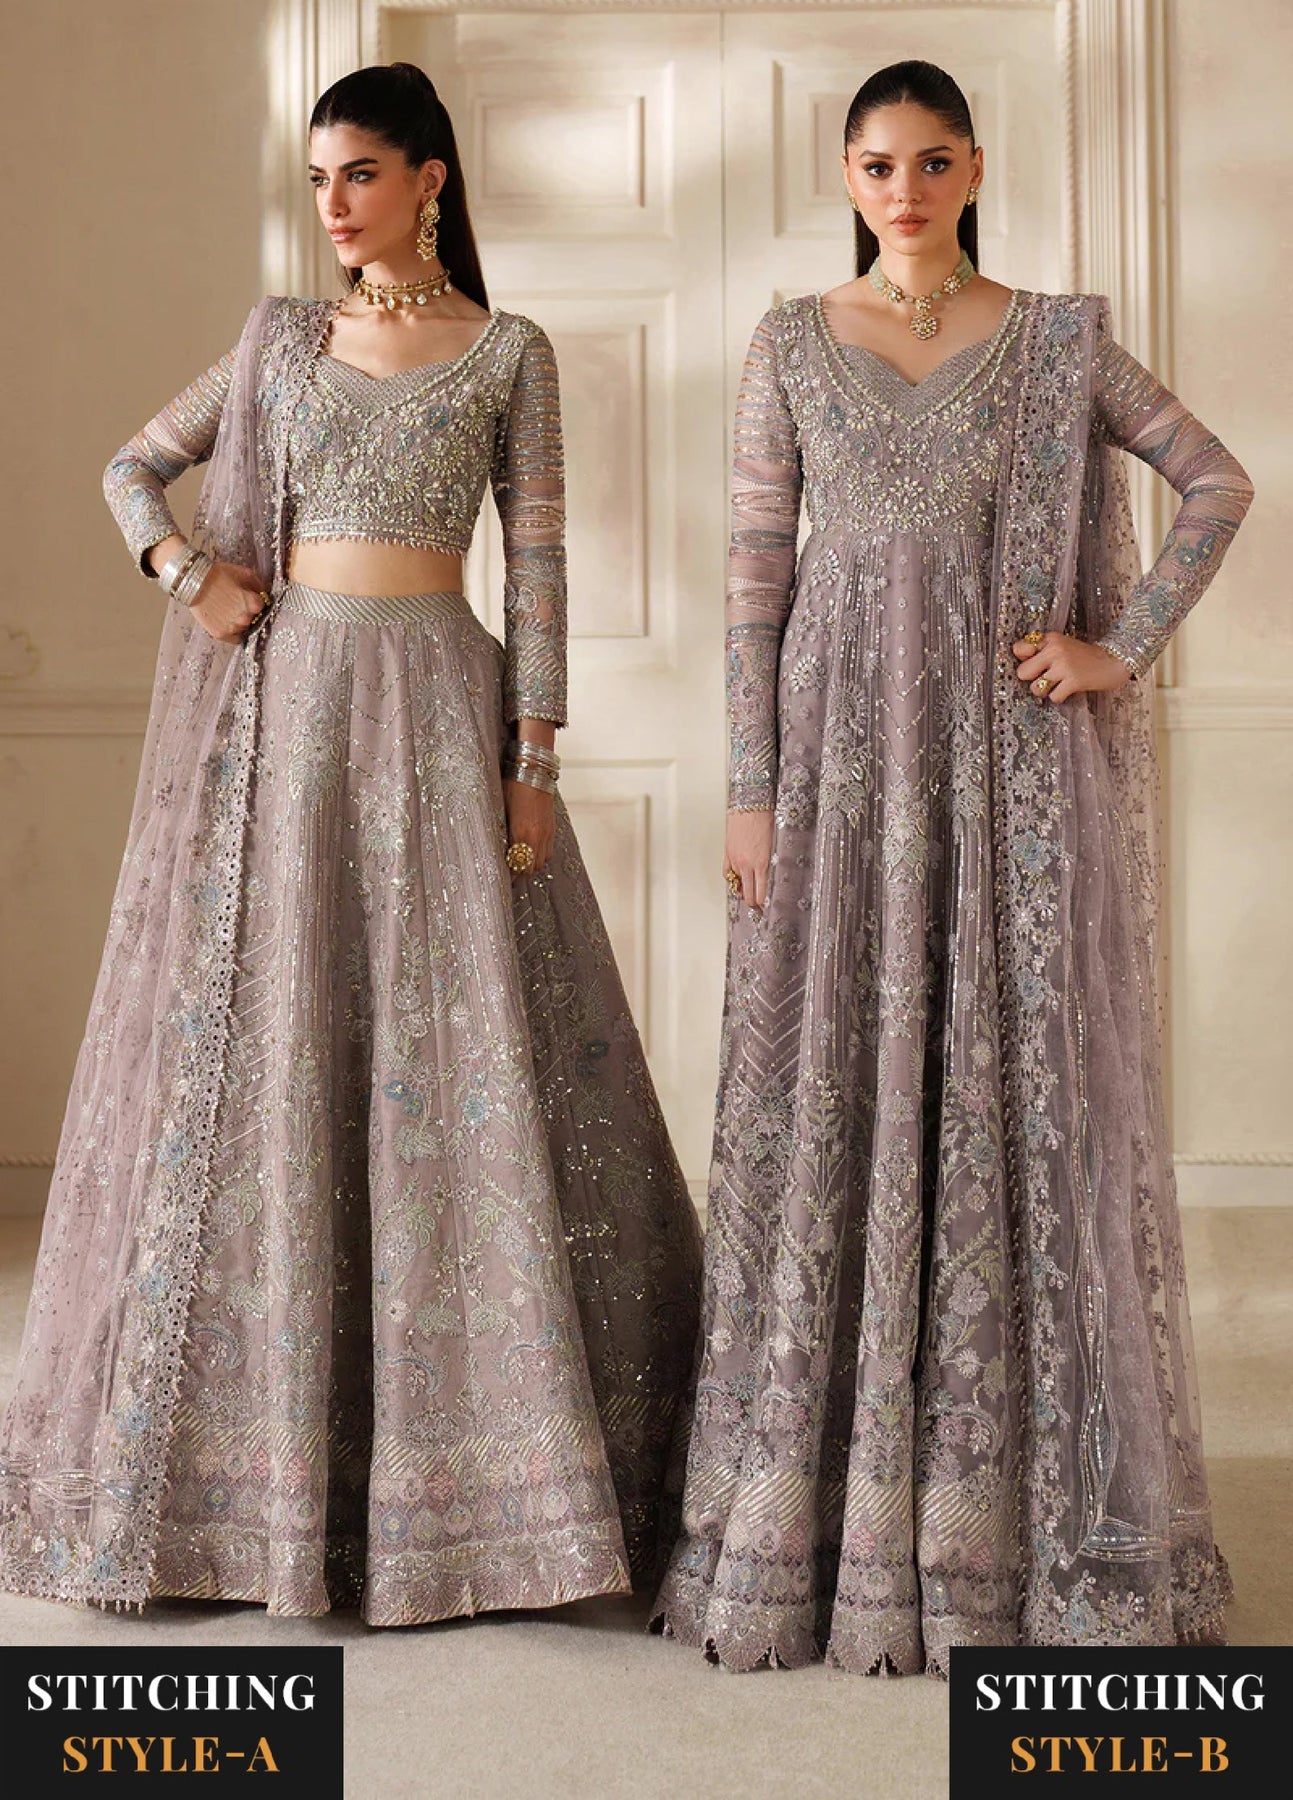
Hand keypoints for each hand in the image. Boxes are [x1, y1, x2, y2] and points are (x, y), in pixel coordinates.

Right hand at [188, 562, 269, 643]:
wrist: (193, 581)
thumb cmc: (218, 574)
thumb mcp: (244, 573)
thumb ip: (259, 584)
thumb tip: (267, 592)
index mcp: (254, 604)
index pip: (262, 607)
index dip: (254, 600)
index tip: (247, 597)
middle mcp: (245, 618)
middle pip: (253, 618)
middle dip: (247, 611)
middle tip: (236, 603)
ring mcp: (232, 628)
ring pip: (244, 629)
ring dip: (240, 622)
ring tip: (228, 610)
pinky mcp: (220, 634)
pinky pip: (235, 639)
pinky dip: (233, 633)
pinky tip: (226, 622)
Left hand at [504, 780, 555, 879]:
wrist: (534, 769)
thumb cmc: (512, 784)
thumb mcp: (500, 807)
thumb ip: (501, 830)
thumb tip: (494, 846)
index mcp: (522, 832)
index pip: (517, 865)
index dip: (509, 875)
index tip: (500, 877)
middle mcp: (537, 836)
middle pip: (531, 868)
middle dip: (520, 872)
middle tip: (508, 872)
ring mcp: (547, 832)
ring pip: (542, 862)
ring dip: (530, 865)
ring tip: (519, 862)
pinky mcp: (552, 827)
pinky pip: (548, 851)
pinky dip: (539, 855)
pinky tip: (530, 850)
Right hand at [725, 808, 773, 910]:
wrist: (750, 805)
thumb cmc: (765, 820)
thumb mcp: (773, 845)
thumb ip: (768, 863)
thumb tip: (767, 876)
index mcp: (761, 864)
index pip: (760, 893)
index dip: (762, 904)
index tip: (765, 908)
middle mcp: (746, 865)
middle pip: (748, 894)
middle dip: (753, 903)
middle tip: (757, 908)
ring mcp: (734, 860)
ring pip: (736, 885)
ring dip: (742, 890)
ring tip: (747, 893)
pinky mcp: (727, 854)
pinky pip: (727, 874)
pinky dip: (732, 879)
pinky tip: (736, 880)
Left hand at [1011, 632, 1131, 702]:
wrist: (1114, 661)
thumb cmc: (1085, 656)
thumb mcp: (1062, 645)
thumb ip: (1041, 650)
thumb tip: (1020, 657)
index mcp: (1050, 638)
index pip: (1019, 649)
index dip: (1024, 660)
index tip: (1035, 664)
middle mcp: (1055, 650)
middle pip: (1022, 672)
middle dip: (1032, 679)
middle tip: (1047, 678)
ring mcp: (1064, 666)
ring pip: (1035, 688)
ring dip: (1045, 691)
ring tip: (1059, 685)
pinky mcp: (1074, 681)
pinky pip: (1053, 697)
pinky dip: (1059, 697)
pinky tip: (1069, 689)